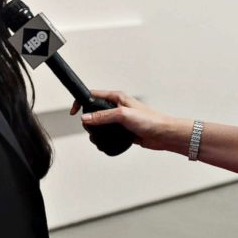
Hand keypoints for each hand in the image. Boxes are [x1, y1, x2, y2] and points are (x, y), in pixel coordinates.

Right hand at [70, 90, 190, 153]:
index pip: (93, 95)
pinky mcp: (123, 131)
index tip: (74, 111)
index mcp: (117, 97)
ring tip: (97, 137)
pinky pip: (108, 134)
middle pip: (94, 111)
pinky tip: (106, 142)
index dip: (81, 101)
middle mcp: (117, 107)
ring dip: (96, 132)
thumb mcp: (123, 115)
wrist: (163, 134)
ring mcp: (119, 119)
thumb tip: (86, 118)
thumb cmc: (150, 120)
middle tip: (88, 128)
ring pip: (100, 124)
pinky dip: (104, 138)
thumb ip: (103, 116)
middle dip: (88, 120)